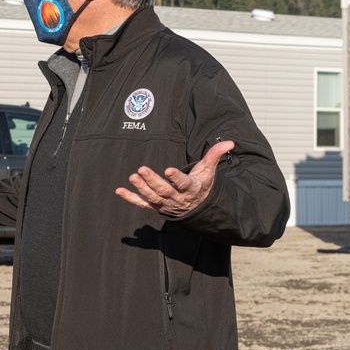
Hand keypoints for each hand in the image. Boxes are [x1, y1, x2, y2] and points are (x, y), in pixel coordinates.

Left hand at [115, 140, 233, 216]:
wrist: (198, 207)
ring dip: (141, 188)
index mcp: (191, 188)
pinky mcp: (155, 206)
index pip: (183, 184)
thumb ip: (215, 155)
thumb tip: (230, 142)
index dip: (176, 178)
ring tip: (132, 176)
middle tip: (141, 170)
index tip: (168, 170)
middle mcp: (177, 198)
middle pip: (163, 191)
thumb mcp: (209, 171)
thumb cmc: (202, 184)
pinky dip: (131, 198)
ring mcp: (165, 203)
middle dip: (152, 181)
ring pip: (152, 197)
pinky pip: (142, 204)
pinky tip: (119, 191)